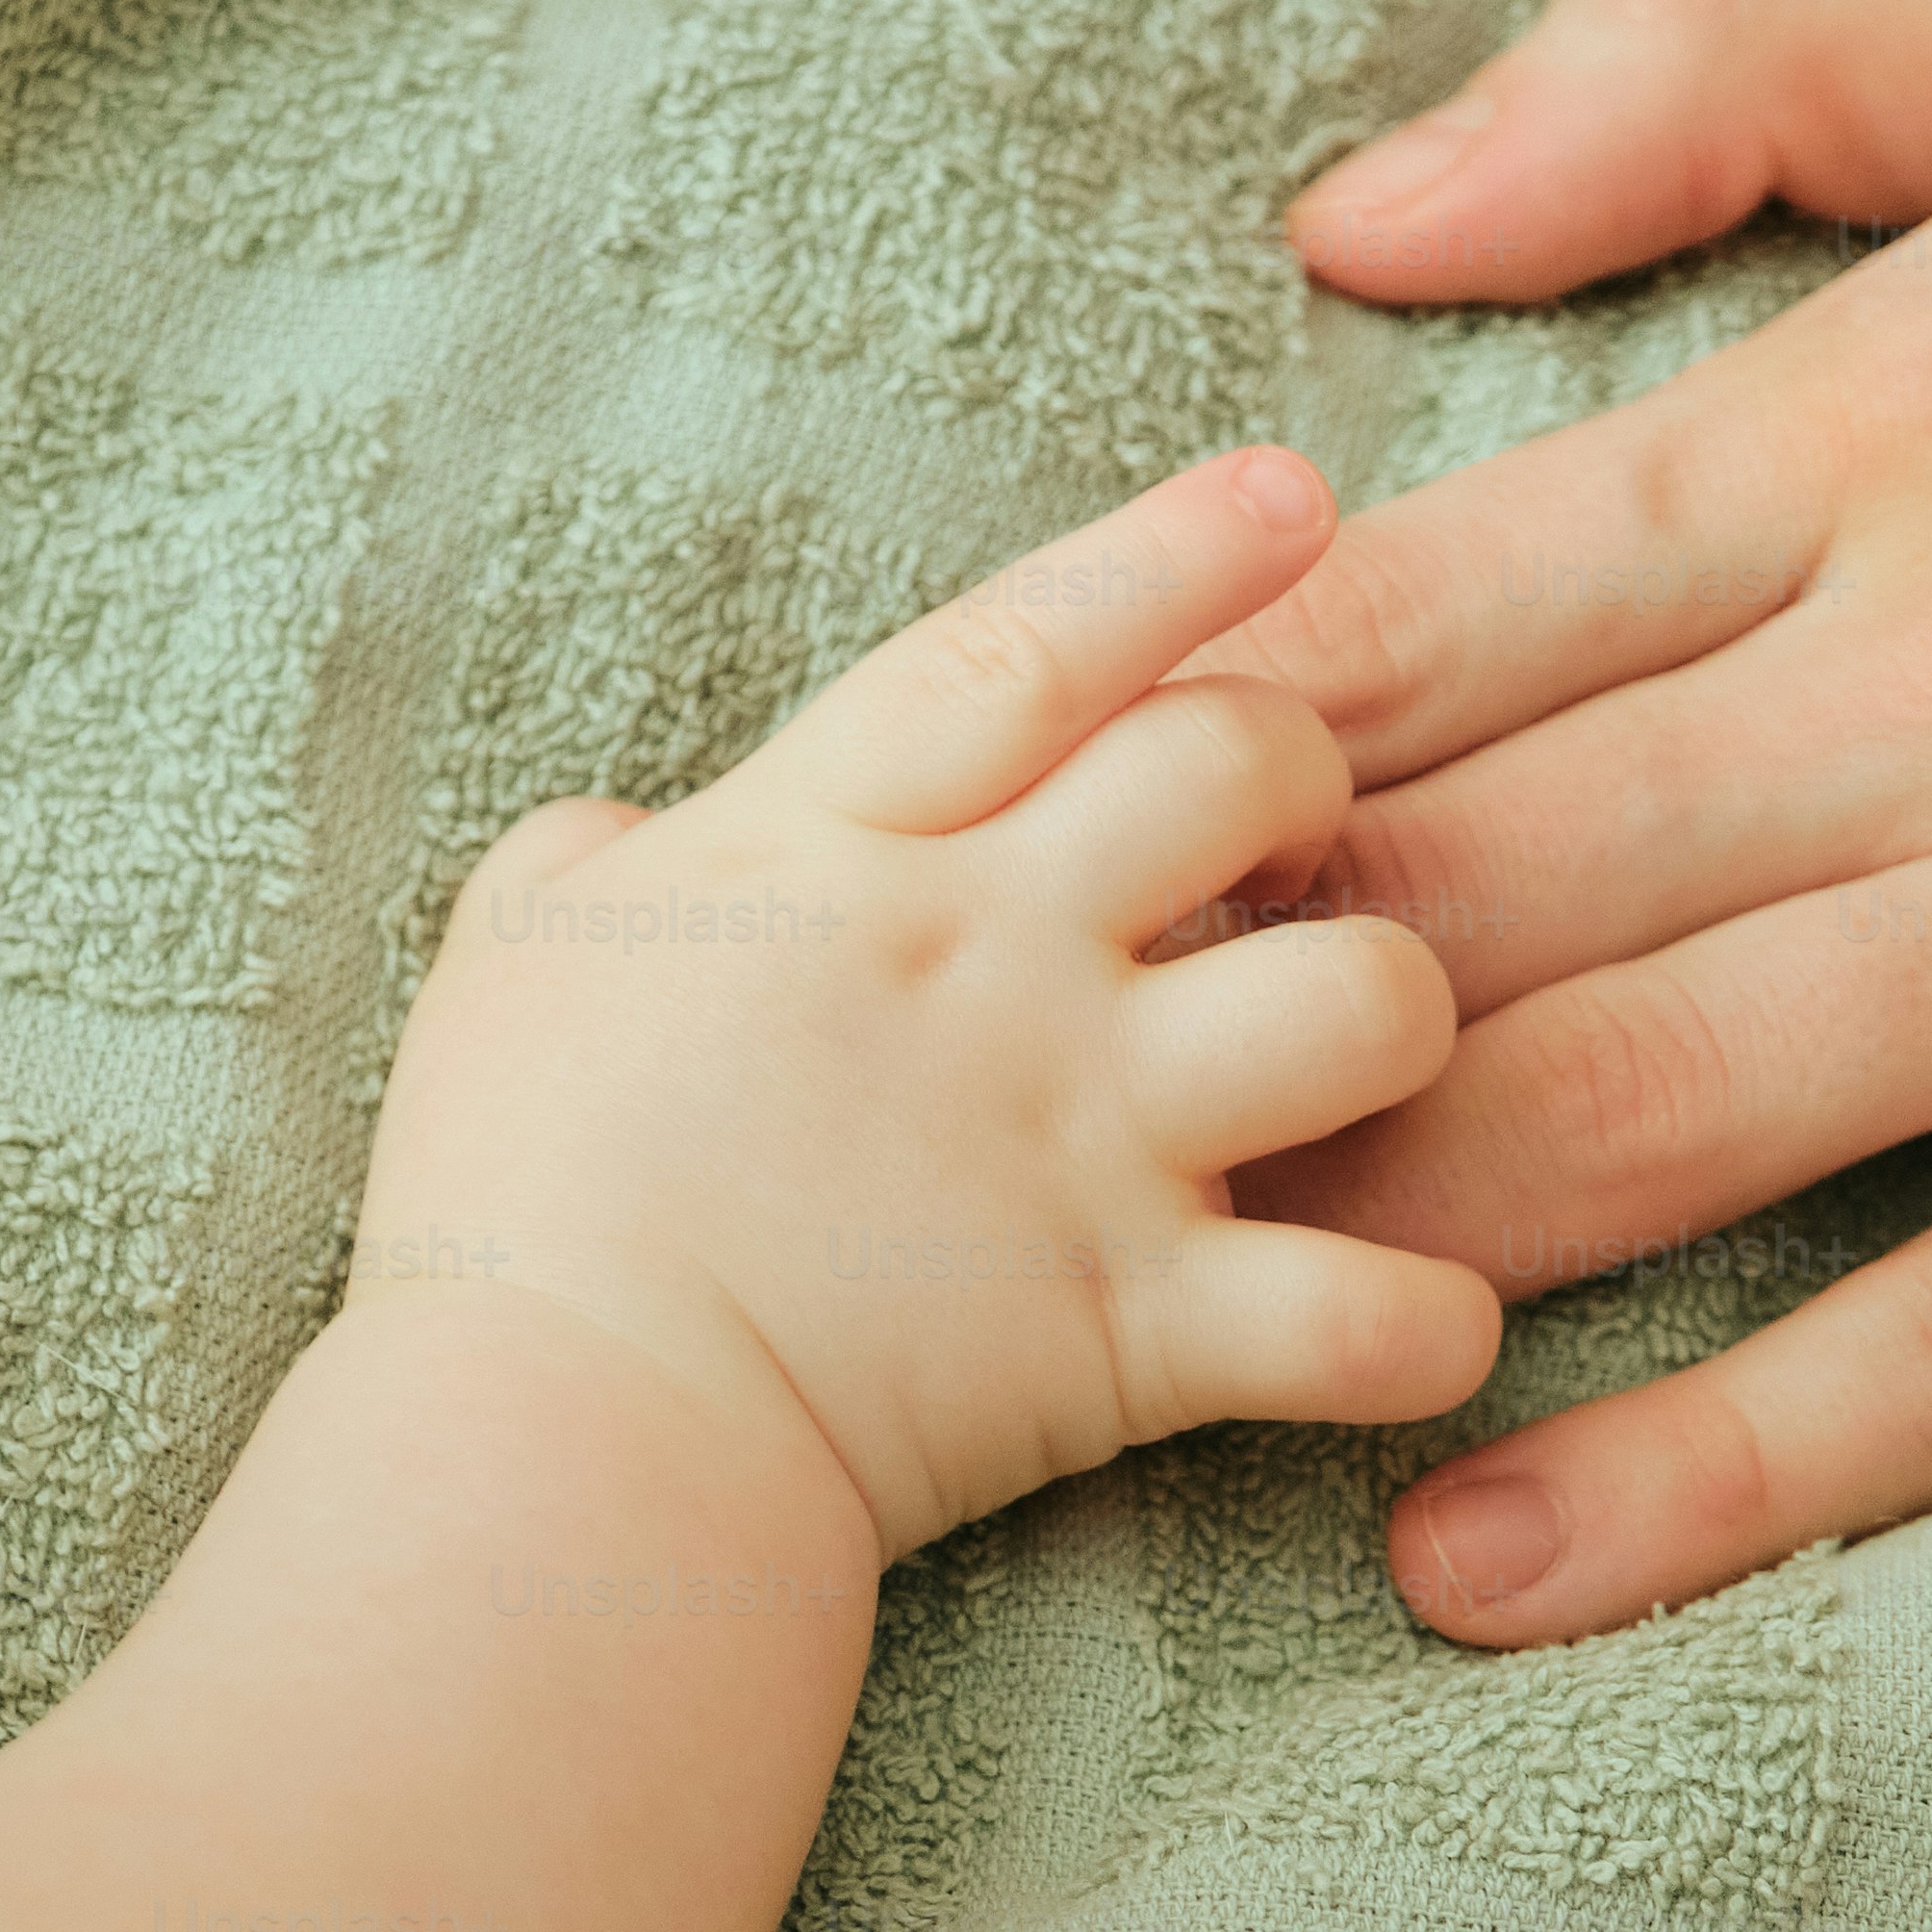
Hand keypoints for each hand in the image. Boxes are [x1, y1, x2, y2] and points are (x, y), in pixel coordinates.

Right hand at [361, 446, 1503, 1556]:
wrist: (554, 1436)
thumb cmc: (505, 1194)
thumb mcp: (511, 957)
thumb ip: (596, 866)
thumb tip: (626, 844)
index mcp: (844, 846)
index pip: (1036, 643)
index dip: (1177, 552)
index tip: (1296, 495)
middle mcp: (999, 959)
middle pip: (1249, 768)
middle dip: (1302, 778)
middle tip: (1274, 846)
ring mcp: (1088, 1139)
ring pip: (1373, 1003)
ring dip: (1395, 1021)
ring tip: (1348, 1069)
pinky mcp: (1140, 1332)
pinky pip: (1379, 1318)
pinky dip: (1426, 1328)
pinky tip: (1417, 1328)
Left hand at [1207, 0, 1931, 1643]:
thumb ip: (1733, 55)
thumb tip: (1354, 219)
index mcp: (1918, 404)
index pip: (1441, 606)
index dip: (1203, 752)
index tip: (1044, 863)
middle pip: (1491, 886)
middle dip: (1226, 1025)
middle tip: (1020, 1148)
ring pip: (1656, 1119)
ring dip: (1375, 1240)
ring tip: (1167, 1347)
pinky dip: (1701, 1473)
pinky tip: (1469, 1562)